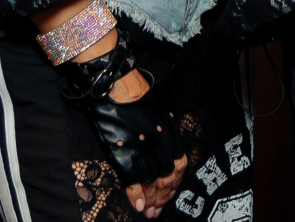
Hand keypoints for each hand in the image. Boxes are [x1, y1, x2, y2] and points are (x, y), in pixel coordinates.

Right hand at [110, 71, 186, 216]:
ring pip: (152, 182)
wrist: (115, 85)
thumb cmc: (135, 97)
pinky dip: (135, 195)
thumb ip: (163, 134)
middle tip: (157, 211)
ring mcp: (142, 148)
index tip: (170, 195)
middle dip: (163, 197)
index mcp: (170, 132)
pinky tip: (136, 205)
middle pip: (167, 177)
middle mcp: (160, 142)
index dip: (175, 184)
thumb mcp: (158, 114)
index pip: (179, 165)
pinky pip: (132, 179)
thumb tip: (162, 155)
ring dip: (150, 200)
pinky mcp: (124, 151)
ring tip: (147, 212)